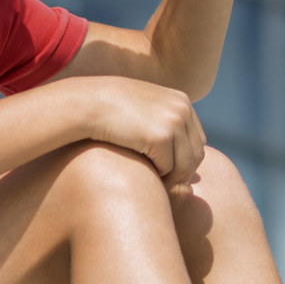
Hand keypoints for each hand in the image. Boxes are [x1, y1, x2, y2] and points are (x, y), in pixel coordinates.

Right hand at [66, 75, 205, 192]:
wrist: (88, 102)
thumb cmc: (109, 108)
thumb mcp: (144, 106)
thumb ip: (163, 120)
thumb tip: (179, 151)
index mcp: (182, 101)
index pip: (196, 139)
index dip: (184, 159)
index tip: (168, 171)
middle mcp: (183, 109)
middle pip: (196, 153)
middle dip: (182, 172)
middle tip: (164, 182)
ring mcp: (174, 122)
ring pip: (186, 164)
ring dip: (172, 178)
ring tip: (155, 181)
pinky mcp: (161, 137)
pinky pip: (168, 168)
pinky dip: (157, 175)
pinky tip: (143, 171)